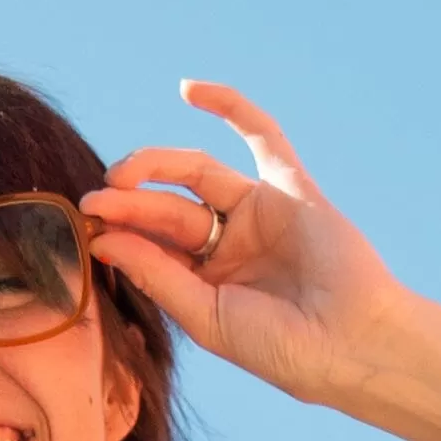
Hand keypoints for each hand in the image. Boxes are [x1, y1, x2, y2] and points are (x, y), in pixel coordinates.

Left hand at [82, 83, 405, 415]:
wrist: (351, 346)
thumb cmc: (283, 349)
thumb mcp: (207, 317)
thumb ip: (159, 276)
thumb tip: (106, 239)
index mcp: (207, 284)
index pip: (153, 248)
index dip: (121, 235)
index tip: (89, 231)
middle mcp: (229, 246)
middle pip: (168, 211)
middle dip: (131, 204)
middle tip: (94, 201)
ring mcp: (259, 213)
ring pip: (197, 175)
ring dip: (157, 165)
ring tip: (121, 174)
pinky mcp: (289, 187)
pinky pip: (260, 135)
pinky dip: (230, 107)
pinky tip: (190, 90)